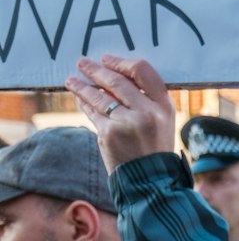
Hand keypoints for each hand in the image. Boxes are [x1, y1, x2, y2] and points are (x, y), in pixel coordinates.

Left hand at [65, 55, 175, 172]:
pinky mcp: (109, 135)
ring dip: (83, 86)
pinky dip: (85, 105)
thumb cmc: (154, 147)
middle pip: (117, 81)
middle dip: (96, 70)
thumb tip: (113, 76)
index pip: (142, 71)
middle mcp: (147, 112)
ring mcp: (127, 124)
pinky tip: (80, 100)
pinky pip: (93, 114)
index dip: (121, 62)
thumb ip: (145, 99)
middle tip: (82, 63)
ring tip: (71, 80)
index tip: (106, 59)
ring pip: (100, 97)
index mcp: (164, 106)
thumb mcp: (161, 121)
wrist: (151, 180)